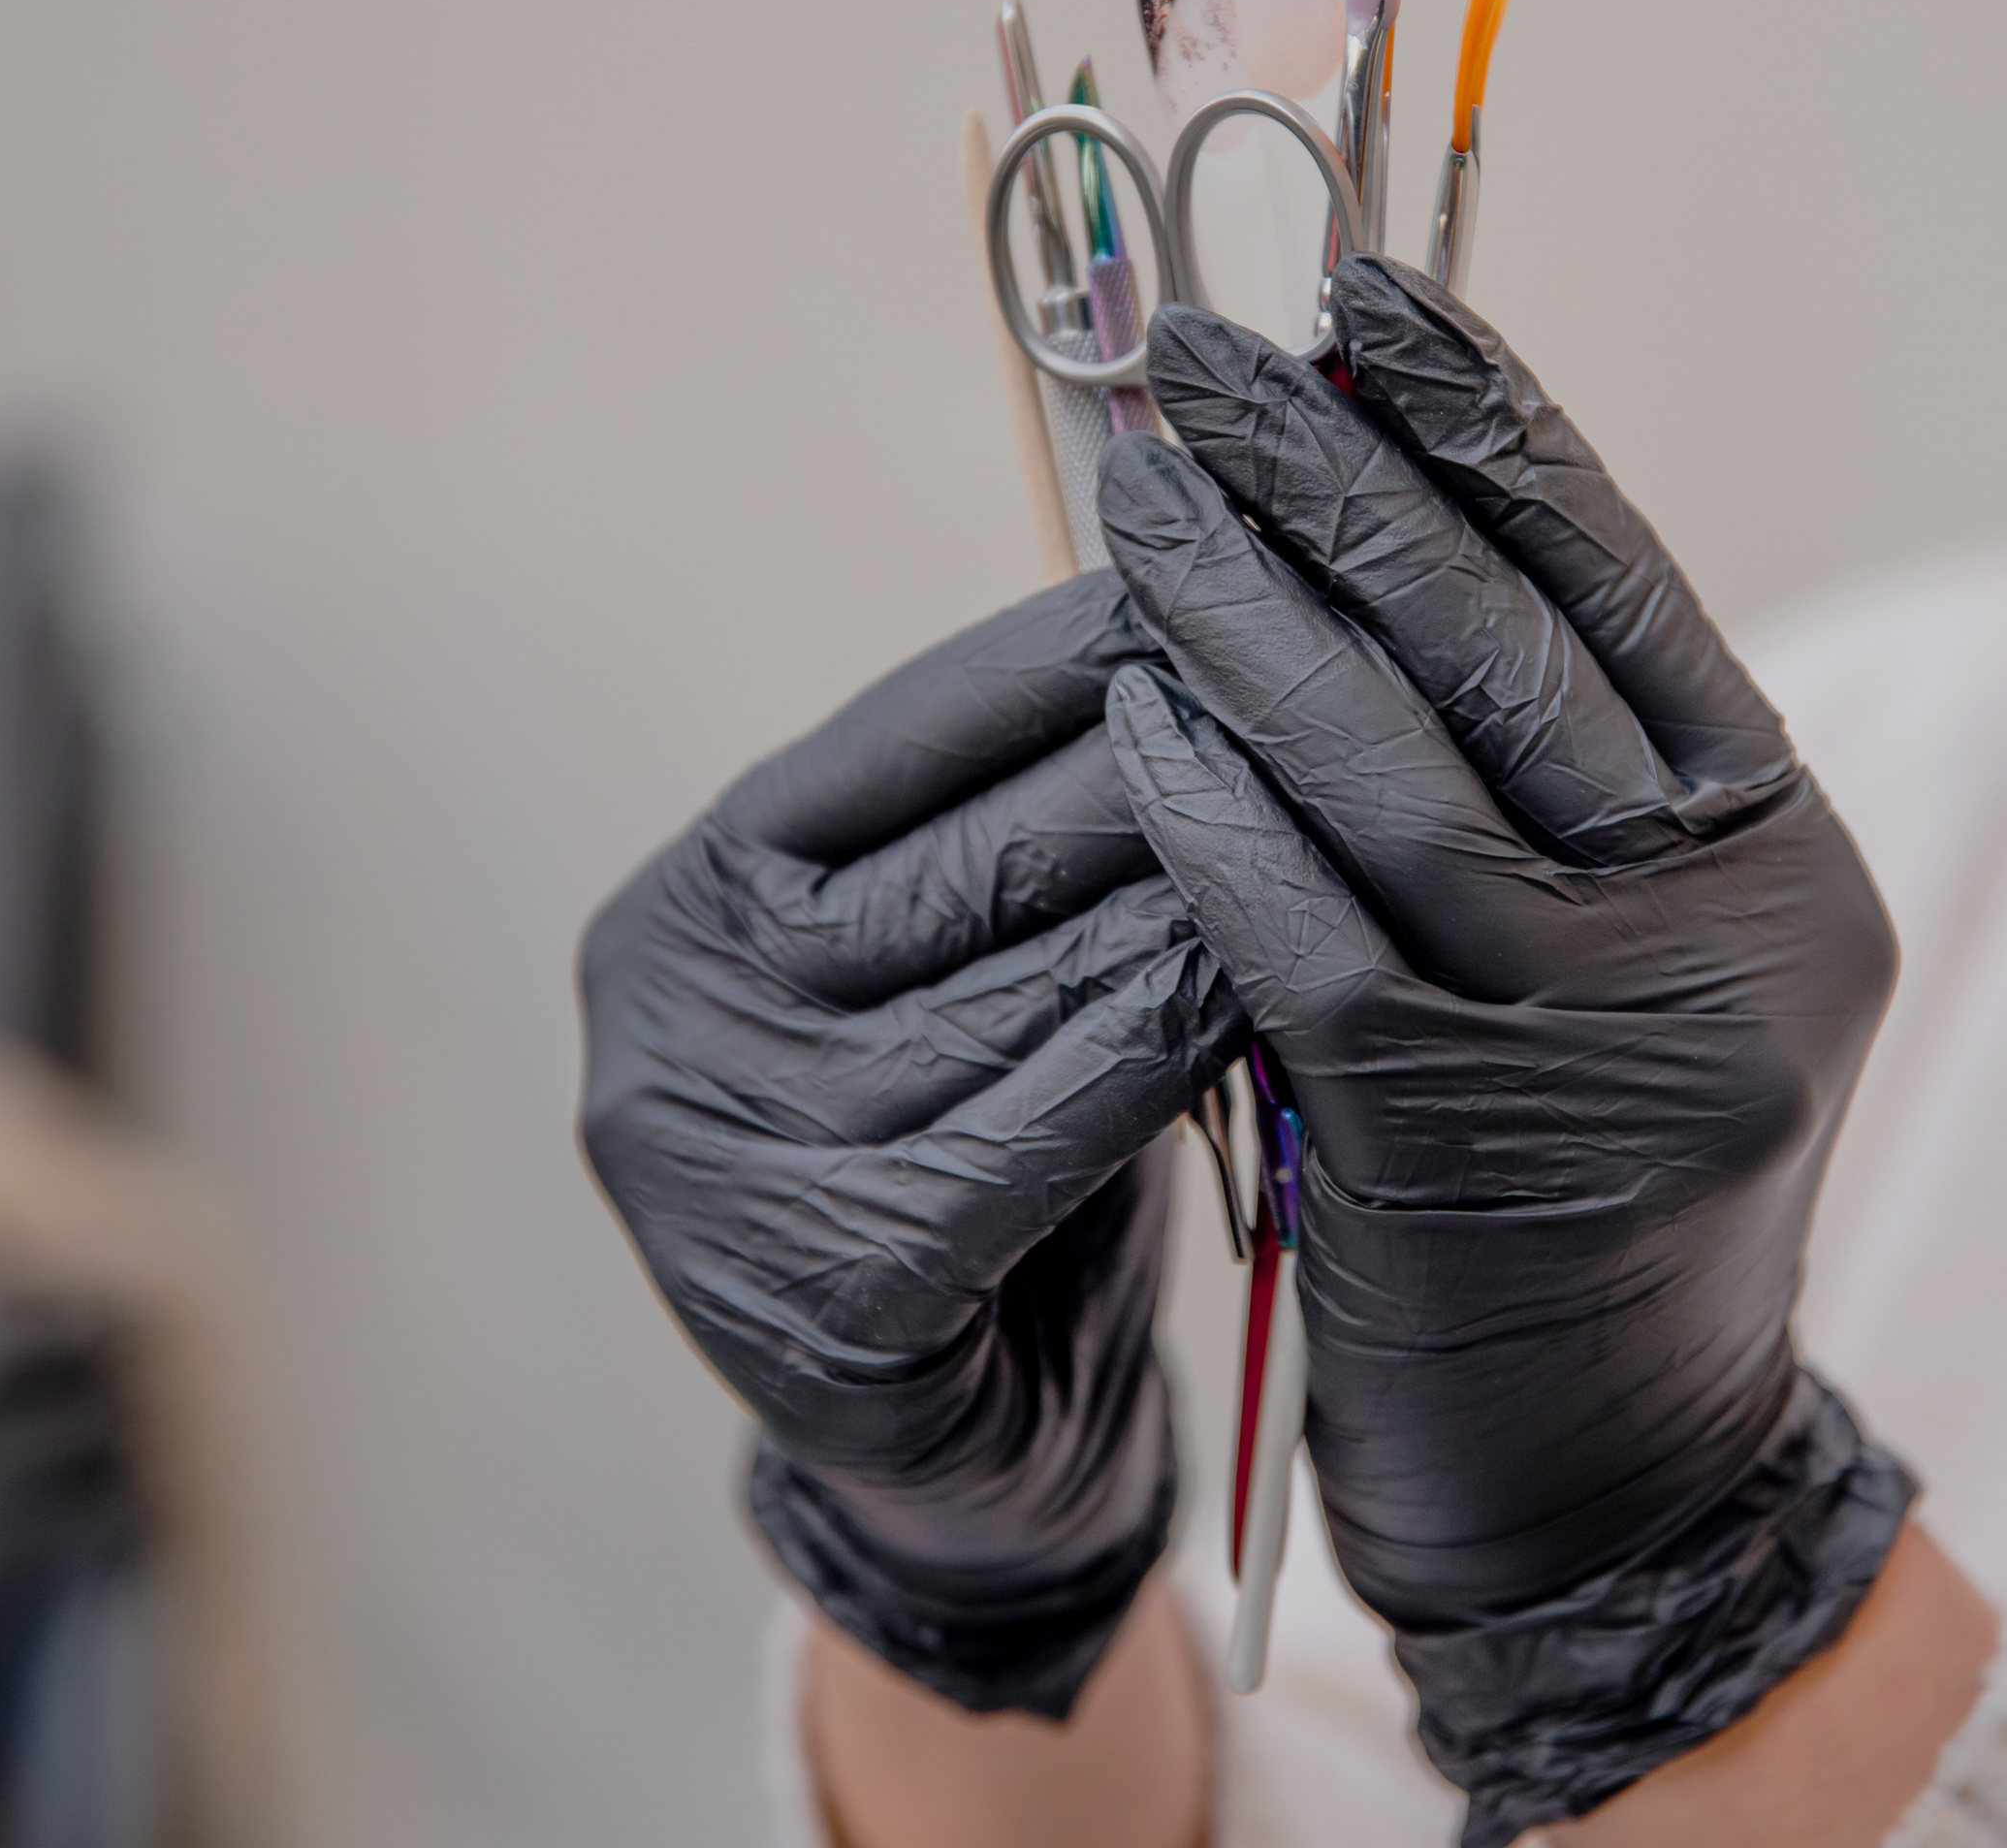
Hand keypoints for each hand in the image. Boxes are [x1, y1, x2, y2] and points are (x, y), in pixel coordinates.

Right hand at [578, 573, 1244, 1716]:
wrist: (970, 1443)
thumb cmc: (987, 1137)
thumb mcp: (968, 955)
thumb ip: (1018, 817)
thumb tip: (1182, 607)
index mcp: (689, 901)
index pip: (896, 732)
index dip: (1068, 648)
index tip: (1223, 563)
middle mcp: (668, 1021)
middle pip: (966, 854)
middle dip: (1162, 757)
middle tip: (1323, 674)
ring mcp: (723, 1166)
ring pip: (1021, 982)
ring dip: (1198, 887)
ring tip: (1338, 805)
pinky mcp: (825, 1293)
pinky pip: (1047, 1123)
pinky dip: (1173, 1039)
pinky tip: (1281, 974)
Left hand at [1098, 261, 1915, 1847]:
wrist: (1609, 1483)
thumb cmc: (1573, 1175)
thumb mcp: (1612, 949)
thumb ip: (1540, 765)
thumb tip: (1371, 507)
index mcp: (1786, 851)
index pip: (1626, 581)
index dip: (1492, 421)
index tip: (1371, 293)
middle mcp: (1741, 930)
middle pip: (1510, 646)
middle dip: (1346, 476)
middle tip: (1210, 357)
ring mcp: (1618, 1040)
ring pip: (1399, 766)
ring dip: (1248, 609)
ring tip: (1143, 489)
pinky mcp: (1467, 1140)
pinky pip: (1301, 922)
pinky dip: (1206, 797)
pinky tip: (1127, 699)